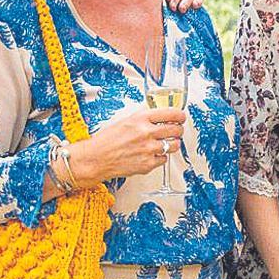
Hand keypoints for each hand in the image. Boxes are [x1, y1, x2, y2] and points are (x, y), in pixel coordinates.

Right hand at [66, 107, 185, 184]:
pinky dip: (160, 157)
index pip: (171, 114)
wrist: (96, 158)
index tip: (181, 118)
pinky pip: (164, 159)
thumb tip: (161, 119)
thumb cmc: (107, 140)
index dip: (180, 116)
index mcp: (141, 119)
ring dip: (172, 144)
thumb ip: (145, 120)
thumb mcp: (126, 121)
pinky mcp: (148, 164)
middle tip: (176, 131)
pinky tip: (151, 154)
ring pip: (174, 145)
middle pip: (176, 130)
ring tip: (165, 143)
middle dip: (178, 130)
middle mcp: (147, 133)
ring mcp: (149, 149)